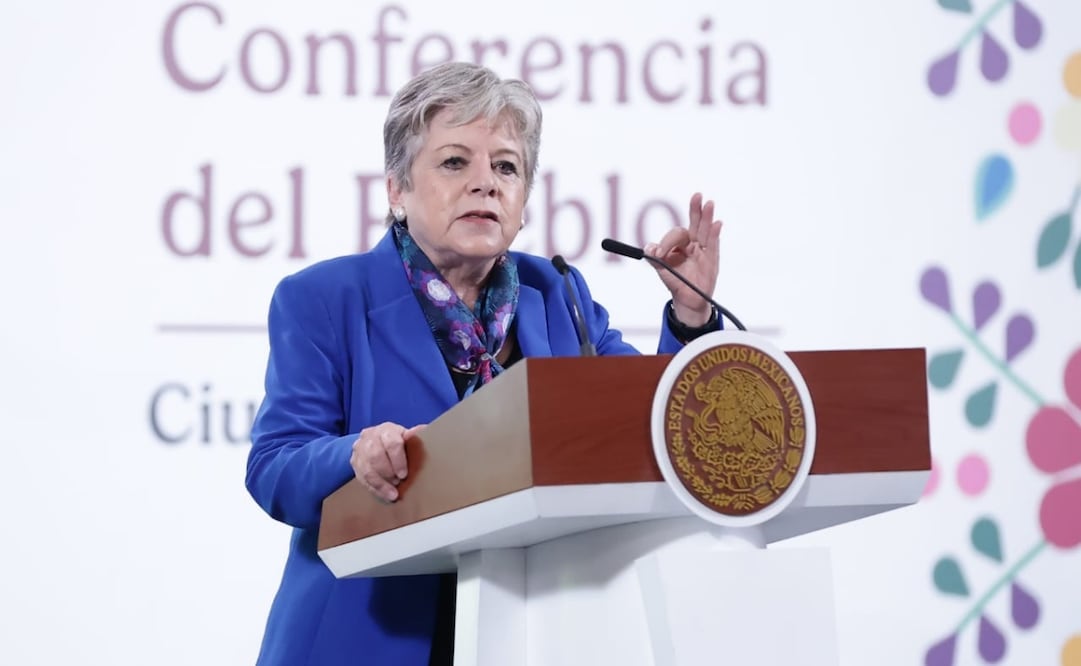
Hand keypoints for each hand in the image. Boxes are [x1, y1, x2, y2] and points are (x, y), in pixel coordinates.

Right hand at [351, 422, 426, 501]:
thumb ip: (414, 436)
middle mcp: (370, 437)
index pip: (391, 443)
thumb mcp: (406, 436)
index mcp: (386, 430)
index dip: (398, 460)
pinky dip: (375, 489)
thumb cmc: (396, 440)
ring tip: (393, 494)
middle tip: (398, 482)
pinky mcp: (354, 462)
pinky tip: (385, 495)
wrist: (374, 440)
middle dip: (388, 473)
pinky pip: (362, 479)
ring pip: (367, 470)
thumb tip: (425, 432)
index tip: (404, 474)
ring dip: (381, 484)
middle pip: (376, 456)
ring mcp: (360, 450)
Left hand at [644, 193, 722, 326]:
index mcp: (682, 244)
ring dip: (707, 217)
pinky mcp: (711, 262)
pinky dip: (715, 235)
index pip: (677, 234)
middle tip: (697, 195)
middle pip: (696, 224)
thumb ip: (654, 258)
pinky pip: (714, 246)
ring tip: (709, 203)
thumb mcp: (662, 269)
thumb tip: (648, 248)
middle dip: (696, 210)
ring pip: (706, 232)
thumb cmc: (676, 281)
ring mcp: (704, 252)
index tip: (659, 255)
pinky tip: (717, 224)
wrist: (686, 300)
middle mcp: (695, 245)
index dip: (667, 242)